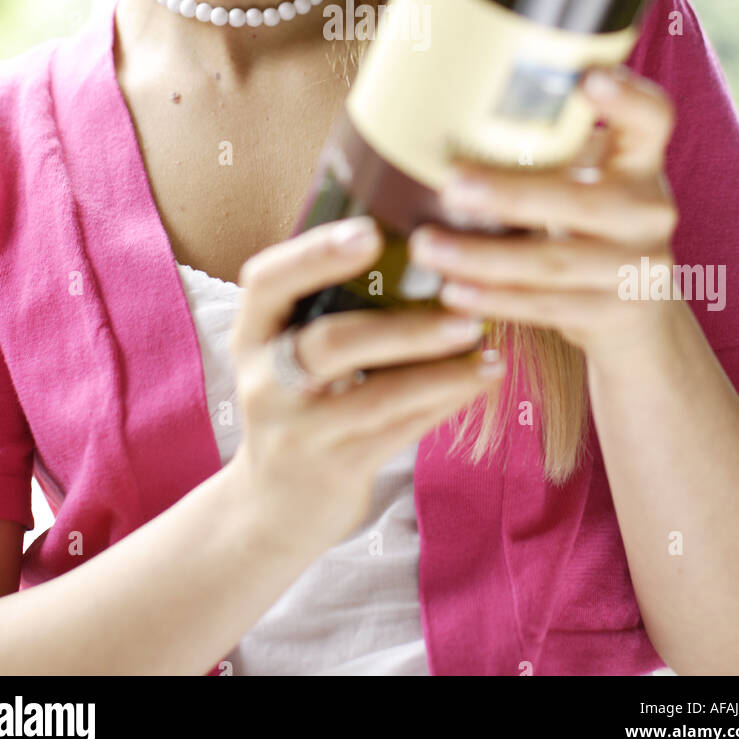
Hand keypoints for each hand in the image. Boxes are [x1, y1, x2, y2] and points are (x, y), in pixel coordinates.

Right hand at [229, 218, 505, 556]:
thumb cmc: (299, 401)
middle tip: (464, 304)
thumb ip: (329, 302)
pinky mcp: (335, 468)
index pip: (269, 281)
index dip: (316, 253)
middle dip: (403, 325)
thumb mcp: (289, 349)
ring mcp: (298, 430)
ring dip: (439, 368)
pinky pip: (400, 430)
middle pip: (332, 343)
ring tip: (485, 342)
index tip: (372, 231)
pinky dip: (444, 400)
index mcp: (253, 332)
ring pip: (377, 396)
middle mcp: (266, 380)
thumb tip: (416, 237)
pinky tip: (480, 378)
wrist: (273, 508)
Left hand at [407, 64, 680, 358]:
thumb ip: (546, 143)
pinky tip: (453, 292)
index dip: (627, 98)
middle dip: (511, 195)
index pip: (652, 118)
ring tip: (428, 246)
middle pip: (584, 201)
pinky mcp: (615, 315)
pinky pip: (547, 308)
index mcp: (641, 160)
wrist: (636, 308)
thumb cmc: (587, 219)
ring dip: (484, 257)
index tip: (588, 78)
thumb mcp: (585, 174)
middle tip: (451, 186)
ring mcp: (638, 268)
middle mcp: (649, 210)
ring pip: (556, 262)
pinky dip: (495, 300)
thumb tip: (440, 104)